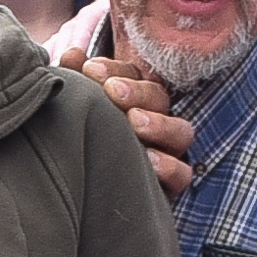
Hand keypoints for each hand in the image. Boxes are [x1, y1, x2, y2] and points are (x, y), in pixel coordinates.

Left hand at [52, 8, 194, 196]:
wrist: (76, 202)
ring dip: (159, 124)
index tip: (91, 70)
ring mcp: (165, 152)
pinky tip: (149, 161)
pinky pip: (182, 173)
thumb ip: (74, 81)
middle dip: (137, 92)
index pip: (134, 74)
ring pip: (181, 132)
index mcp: (132, 99)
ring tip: (134, 121)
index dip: (116, 69)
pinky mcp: (169, 185)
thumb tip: (73, 54)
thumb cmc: (77, 144)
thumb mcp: (75, 111)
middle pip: (159, 98)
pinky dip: (169, 166)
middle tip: (113, 91)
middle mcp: (153, 122)